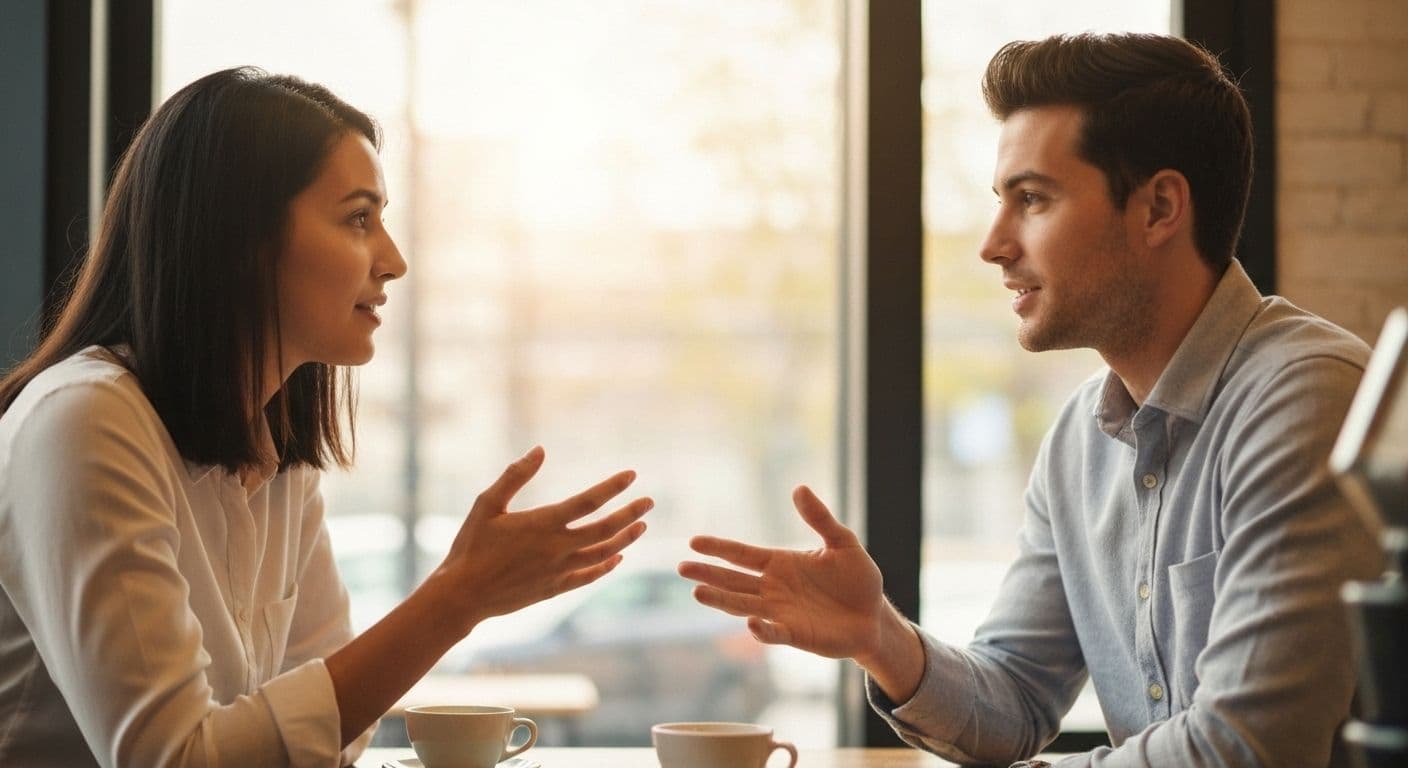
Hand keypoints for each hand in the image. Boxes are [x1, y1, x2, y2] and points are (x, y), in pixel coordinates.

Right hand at [435, 446, 651, 630]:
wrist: (462, 595)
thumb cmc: (470, 546)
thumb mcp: (487, 504)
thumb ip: (514, 476)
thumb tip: (539, 450)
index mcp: (542, 524)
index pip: (588, 501)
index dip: (612, 487)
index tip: (631, 475)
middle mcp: (556, 548)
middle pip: (605, 529)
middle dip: (630, 513)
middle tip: (650, 502)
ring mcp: (558, 571)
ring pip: (602, 554)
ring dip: (626, 539)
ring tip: (641, 526)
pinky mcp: (554, 589)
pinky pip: (588, 576)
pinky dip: (606, 566)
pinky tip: (617, 558)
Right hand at [678, 485, 888, 660]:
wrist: (875, 617)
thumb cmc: (858, 580)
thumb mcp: (842, 543)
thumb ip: (820, 518)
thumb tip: (799, 489)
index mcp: (780, 563)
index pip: (742, 554)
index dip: (719, 548)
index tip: (693, 542)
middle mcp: (773, 588)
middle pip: (733, 580)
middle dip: (708, 574)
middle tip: (682, 568)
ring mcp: (781, 612)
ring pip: (743, 605)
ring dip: (721, 599)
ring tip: (698, 592)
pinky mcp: (795, 634)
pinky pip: (773, 631)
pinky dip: (761, 628)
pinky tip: (751, 621)